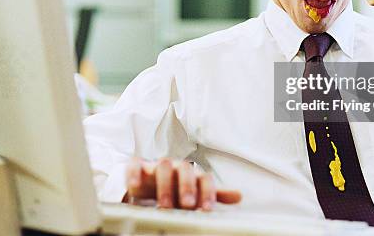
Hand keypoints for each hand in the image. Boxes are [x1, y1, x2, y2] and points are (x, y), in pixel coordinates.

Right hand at [124, 157, 241, 210]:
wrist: (147, 177)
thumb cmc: (174, 185)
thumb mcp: (194, 190)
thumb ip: (212, 193)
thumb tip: (239, 196)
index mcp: (191, 173)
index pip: (203, 178)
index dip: (207, 192)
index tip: (206, 209)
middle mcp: (175, 166)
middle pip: (184, 169)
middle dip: (187, 187)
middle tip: (188, 205)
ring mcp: (155, 165)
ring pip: (162, 166)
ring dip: (164, 185)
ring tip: (165, 205)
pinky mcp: (137, 166)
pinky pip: (134, 166)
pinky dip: (133, 175)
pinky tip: (134, 188)